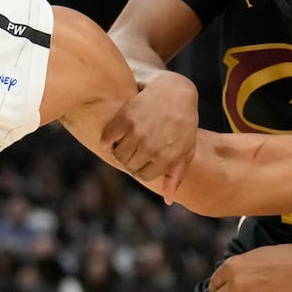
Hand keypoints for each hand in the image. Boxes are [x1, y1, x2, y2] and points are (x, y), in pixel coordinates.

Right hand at [99, 70, 197, 202]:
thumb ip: (176, 176)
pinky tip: (117, 131)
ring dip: (119, 148)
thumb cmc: (183, 123)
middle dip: (130, 158)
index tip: (145, 155)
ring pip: (117, 154)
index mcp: (166, 159)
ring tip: (127, 138)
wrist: (175, 91)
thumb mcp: (186, 150)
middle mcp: (151, 148)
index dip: (142, 166)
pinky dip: (107, 138)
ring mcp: (137, 133)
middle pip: (128, 165)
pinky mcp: (124, 119)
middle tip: (136, 145)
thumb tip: (167, 200)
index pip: (141, 175)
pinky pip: (106, 139)